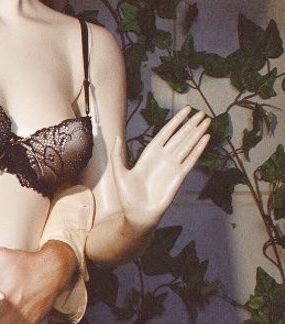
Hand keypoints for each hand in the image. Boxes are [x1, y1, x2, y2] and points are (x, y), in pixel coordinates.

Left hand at [110, 106, 208, 229]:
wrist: (138, 213)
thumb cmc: (128, 195)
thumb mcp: (119, 172)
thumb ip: (118, 154)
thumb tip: (116, 137)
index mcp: (150, 154)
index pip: (166, 133)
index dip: (176, 121)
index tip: (186, 110)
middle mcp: (163, 158)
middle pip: (180, 137)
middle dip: (191, 125)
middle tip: (203, 113)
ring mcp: (172, 166)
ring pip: (187, 146)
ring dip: (197, 134)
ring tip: (207, 122)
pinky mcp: (179, 176)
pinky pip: (191, 160)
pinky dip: (198, 149)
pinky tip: (206, 139)